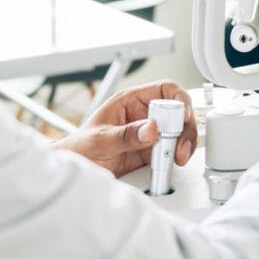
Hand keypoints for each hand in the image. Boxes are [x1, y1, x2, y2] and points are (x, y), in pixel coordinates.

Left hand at [53, 80, 196, 177]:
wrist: (74, 168)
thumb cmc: (80, 147)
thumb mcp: (100, 139)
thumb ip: (125, 135)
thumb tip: (151, 129)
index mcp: (131, 101)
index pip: (164, 89)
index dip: (178, 99)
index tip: (182, 115)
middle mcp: (144, 115)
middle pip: (178, 112)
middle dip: (184, 128)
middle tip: (179, 145)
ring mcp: (149, 134)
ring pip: (179, 133)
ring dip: (183, 145)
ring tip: (177, 158)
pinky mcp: (151, 153)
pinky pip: (171, 152)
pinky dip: (176, 158)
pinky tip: (171, 165)